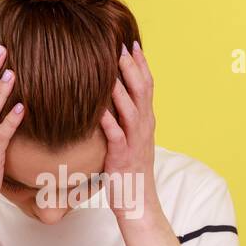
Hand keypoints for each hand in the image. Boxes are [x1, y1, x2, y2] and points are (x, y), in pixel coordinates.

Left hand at [101, 41, 158, 221]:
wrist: (138, 203)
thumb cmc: (130, 171)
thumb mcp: (131, 139)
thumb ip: (125, 118)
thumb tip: (113, 98)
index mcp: (146, 121)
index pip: (147, 86)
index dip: (140, 64)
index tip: (131, 43)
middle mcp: (144, 128)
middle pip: (141, 91)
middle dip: (132, 67)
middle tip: (121, 45)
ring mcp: (134, 142)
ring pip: (131, 109)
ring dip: (121, 88)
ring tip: (110, 68)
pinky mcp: (121, 157)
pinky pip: (116, 136)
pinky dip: (108, 121)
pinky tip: (98, 109)